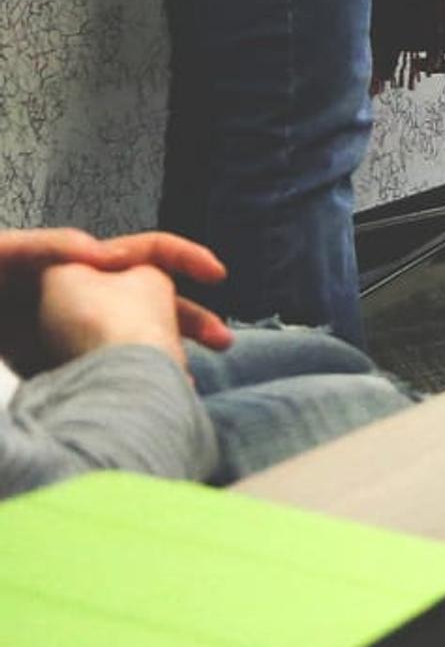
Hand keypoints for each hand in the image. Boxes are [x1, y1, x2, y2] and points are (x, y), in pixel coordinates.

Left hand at [0, 228, 230, 372]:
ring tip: (185, 384)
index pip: (148, 251)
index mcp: (82, 265)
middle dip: (189, 319)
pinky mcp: (53, 362)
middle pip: (151, 301)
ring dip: (163, 356)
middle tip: (222, 340)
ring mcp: (70, 330)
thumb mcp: (6, 253)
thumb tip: (104, 253)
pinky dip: (128, 380)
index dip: (183, 257)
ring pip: (131, 340)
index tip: (215, 274)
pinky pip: (104, 369)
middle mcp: (82, 295)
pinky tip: (142, 398)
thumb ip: (51, 247)